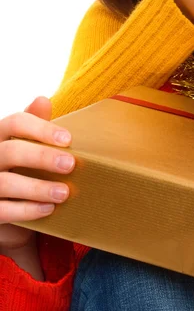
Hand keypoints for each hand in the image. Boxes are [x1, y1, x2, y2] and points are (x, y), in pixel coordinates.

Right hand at [0, 97, 74, 254]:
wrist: (4, 209)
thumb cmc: (19, 169)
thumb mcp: (25, 147)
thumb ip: (35, 127)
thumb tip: (43, 99)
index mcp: (0, 136)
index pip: (15, 122)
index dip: (41, 129)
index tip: (68, 139)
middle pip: (11, 151)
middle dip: (42, 157)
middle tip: (70, 165)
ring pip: (6, 183)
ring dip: (38, 188)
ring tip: (64, 193)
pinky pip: (2, 211)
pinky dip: (27, 210)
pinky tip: (48, 209)